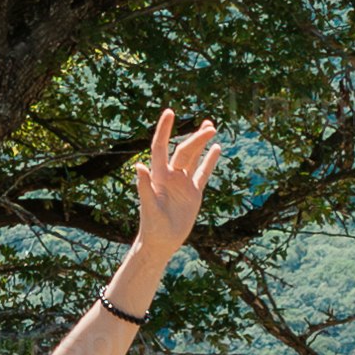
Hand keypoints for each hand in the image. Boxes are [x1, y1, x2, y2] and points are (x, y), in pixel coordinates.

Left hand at [129, 107, 222, 261]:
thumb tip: (138, 166)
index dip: (164, 130)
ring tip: (211, 126)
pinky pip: (203, 173)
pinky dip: (209, 161)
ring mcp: (183, 183)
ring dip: (201, 143)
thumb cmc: (152, 227)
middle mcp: (171, 176)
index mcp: (159, 176)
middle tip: (210, 126)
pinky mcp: (193, 193)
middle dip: (196, 138)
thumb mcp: (149, 207)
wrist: (161, 242)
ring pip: (193, 157)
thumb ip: (144, 187)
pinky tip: (216, 149)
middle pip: (184, 151)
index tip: (170, 112)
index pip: (160, 147)